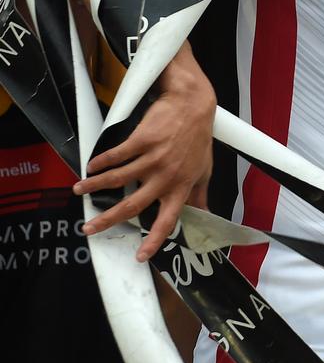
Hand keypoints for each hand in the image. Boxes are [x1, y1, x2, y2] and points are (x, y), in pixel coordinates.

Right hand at [74, 43, 215, 260]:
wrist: (192, 105)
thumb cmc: (198, 137)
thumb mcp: (204, 169)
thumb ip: (200, 194)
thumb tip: (204, 213)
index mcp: (181, 188)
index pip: (168, 222)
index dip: (154, 241)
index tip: (140, 257)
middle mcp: (166, 177)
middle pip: (132, 206)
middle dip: (108, 219)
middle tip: (89, 228)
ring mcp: (153, 158)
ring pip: (118, 179)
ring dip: (95, 186)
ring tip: (80, 190)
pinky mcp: (142, 140)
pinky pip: (117, 155)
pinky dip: (101, 162)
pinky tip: (90, 166)